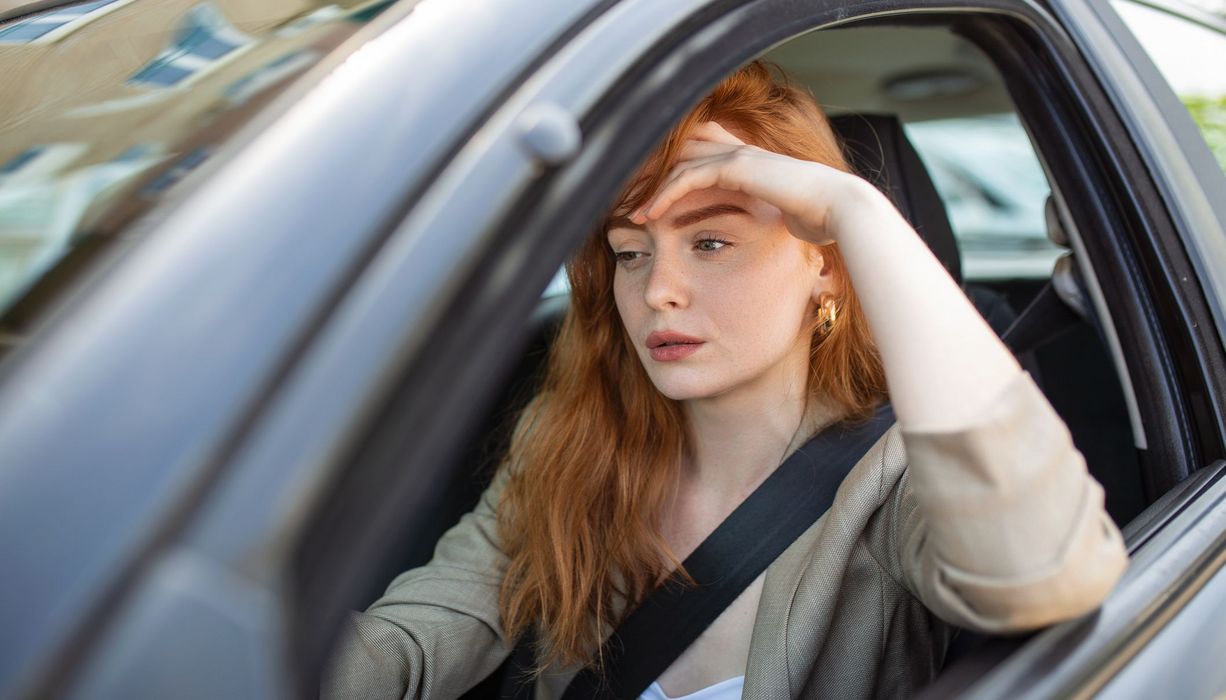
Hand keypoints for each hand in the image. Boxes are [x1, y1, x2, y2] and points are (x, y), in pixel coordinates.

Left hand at [630, 121, 883, 245]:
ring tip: (628, 212)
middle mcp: (739, 153)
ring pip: (677, 163)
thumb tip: (757, 237)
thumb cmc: (818, 219)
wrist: (840, 209)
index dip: (664, 180)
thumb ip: (760, 220)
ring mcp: (738, 155)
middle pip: (677, 155)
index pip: (693, 160)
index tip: (642, 205)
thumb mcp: (779, 220)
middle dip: (647, 178)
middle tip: (620, 202)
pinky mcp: (738, 166)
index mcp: (747, 163)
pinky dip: (665, 194)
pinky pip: (689, 176)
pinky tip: (650, 215)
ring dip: (649, 188)